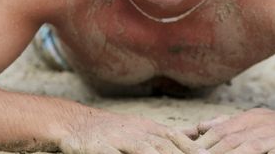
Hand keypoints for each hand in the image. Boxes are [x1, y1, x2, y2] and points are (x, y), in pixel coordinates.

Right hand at [60, 109, 207, 153]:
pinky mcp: (100, 148)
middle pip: (164, 146)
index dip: (193, 149)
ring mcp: (119, 140)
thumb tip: (198, 134)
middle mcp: (137, 132)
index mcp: (150, 129)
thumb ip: (171, 134)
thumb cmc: (115, 130)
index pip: (176, 139)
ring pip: (145, 151)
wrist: (76, 124)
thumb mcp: (144, 128)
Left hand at [184, 108, 274, 153]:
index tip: (189, 150)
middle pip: (229, 140)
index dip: (203, 140)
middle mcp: (256, 127)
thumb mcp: (249, 119)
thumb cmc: (273, 125)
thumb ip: (224, 123)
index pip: (220, 130)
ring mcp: (271, 139)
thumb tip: (198, 127)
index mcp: (246, 120)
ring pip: (247, 148)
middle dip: (211, 150)